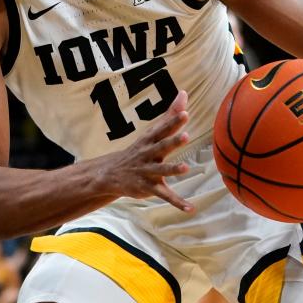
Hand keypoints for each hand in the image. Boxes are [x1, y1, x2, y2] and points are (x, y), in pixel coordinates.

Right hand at [101, 90, 193, 211]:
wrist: (111, 173)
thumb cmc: (139, 150)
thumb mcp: (152, 132)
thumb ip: (170, 114)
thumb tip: (184, 93)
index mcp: (151, 140)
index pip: (163, 129)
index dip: (173, 122)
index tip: (184, 113)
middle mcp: (149, 154)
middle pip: (161, 146)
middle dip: (173, 142)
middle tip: (185, 136)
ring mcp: (147, 171)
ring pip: (161, 170)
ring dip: (173, 169)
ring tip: (185, 168)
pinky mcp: (148, 187)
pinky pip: (164, 195)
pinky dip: (178, 202)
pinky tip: (190, 208)